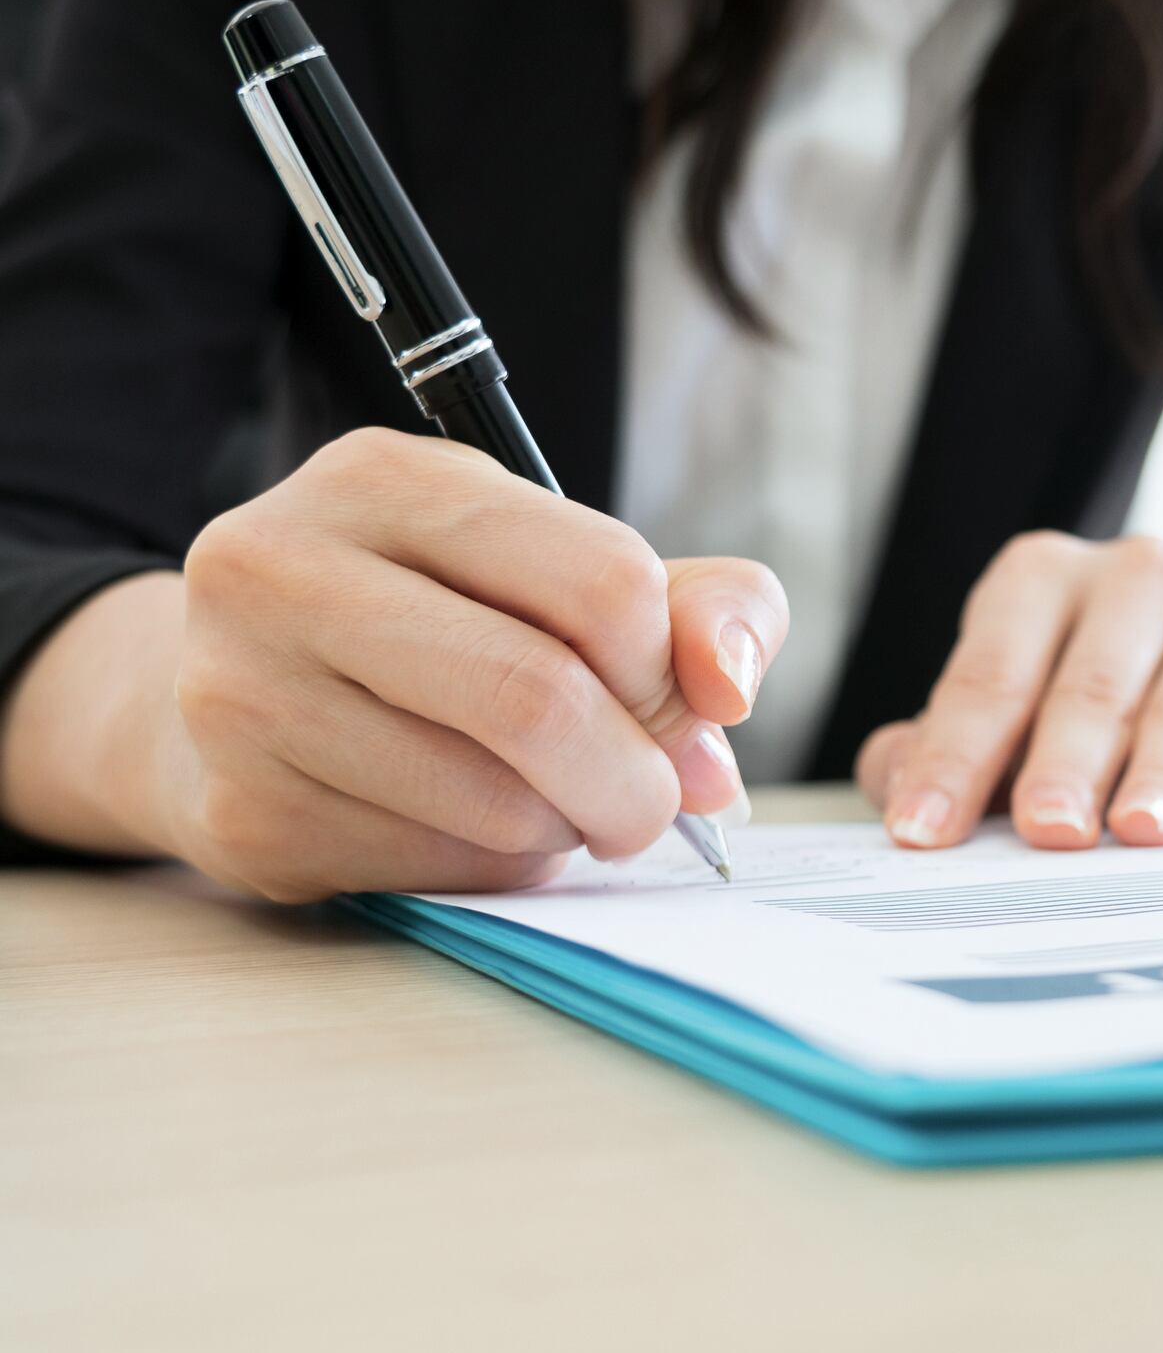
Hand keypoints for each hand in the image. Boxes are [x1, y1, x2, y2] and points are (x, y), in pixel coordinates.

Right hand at [3, 428, 786, 900]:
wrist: (242, 696)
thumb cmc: (445, 621)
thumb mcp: (567, 568)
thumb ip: (696, 606)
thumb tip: (729, 689)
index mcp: (385, 479)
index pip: (604, 582)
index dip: (670, 670)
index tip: (675, 705)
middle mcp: (285, 570)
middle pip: (539, 700)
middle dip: (638, 778)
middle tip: (655, 801)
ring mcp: (244, 697)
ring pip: (497, 806)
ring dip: (567, 828)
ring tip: (553, 801)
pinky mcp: (246, 818)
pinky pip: (441, 874)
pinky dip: (498, 871)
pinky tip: (470, 829)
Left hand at [855, 532, 1162, 849]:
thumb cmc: (1097, 705)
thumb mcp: (1012, 713)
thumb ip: (944, 750)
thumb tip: (901, 796)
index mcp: (1041, 581)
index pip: (990, 674)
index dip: (954, 757)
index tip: (924, 831)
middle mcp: (1133, 579)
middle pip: (1090, 685)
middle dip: (1066, 764)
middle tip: (1048, 831)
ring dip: (1162, 772)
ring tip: (1142, 831)